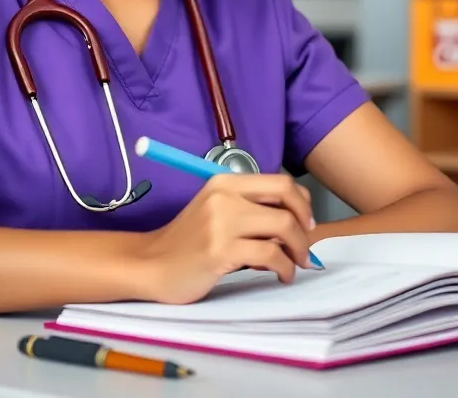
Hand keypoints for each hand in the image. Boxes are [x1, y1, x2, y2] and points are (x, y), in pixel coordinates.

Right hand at [137, 173, 317, 304]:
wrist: (152, 266)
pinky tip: (281, 275)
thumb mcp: (217, 212)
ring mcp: (221, 222)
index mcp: (224, 182)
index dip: (302, 203)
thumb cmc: (188, 243)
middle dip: (305, 226)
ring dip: (298, 250)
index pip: (280, 182)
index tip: (305, 224)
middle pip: (287, 200)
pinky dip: (284, 267)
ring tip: (294, 265)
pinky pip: (270, 254)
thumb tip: (297, 220)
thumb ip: (249, 209)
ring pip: (283, 226)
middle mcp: (224, 196)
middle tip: (305, 248)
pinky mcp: (220, 250)